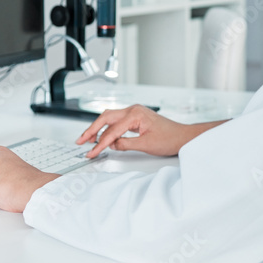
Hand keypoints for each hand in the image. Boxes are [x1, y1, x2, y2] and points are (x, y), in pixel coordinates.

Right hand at [76, 104, 217, 157]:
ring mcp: (134, 112)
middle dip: (91, 130)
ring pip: (110, 118)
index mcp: (135, 114)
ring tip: (87, 140)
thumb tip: (111, 145)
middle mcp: (134, 110)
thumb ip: (125, 144)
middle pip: (105, 118)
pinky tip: (102, 137)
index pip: (112, 131)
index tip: (91, 152)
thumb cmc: (170, 138)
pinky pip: (117, 121)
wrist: (183, 136)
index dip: (100, 143)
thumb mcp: (146, 145)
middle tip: (80, 141)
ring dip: (98, 128)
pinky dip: (108, 129)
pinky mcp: (136, 118)